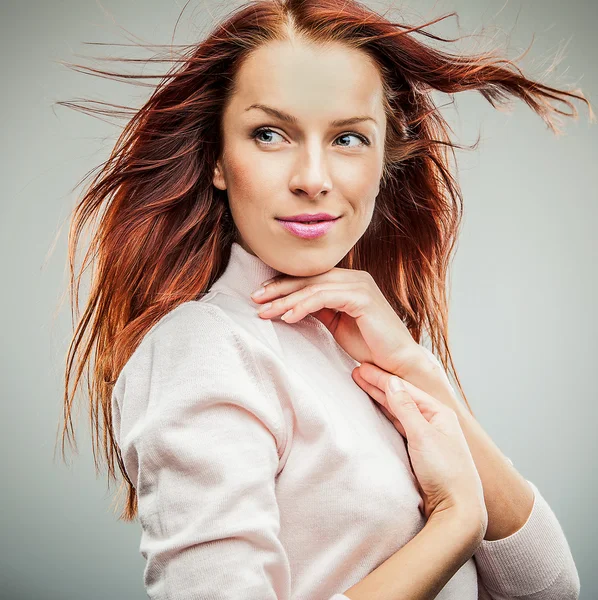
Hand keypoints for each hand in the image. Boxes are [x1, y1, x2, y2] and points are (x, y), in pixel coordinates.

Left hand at [251, 268, 422, 373]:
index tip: (261, 295)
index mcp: (349, 281)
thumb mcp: (337, 323)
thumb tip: (292, 304)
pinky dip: (303, 306)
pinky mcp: (362, 297)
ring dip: (286, 300)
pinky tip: (288, 317)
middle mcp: (355, 278)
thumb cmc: (369, 345)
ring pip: (313, 288)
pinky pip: (324, 298)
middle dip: (278, 289)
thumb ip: (320, 309)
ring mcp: (359, 285)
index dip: (284, 285)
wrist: (396, 361)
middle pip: (308, 279)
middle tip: (254, 298)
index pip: (310, 278)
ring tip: (265, 312)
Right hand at [353, 360, 486, 536]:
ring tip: (363, 385)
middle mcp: (434, 421)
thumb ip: (405, 408)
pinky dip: (386, 414)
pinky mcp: (420, 451)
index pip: (404, 389)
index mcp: (439, 413)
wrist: (457, 509)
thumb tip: (392, 382)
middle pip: (401, 397)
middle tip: (357, 372)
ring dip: (380, 397)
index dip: (381, 378)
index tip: (361, 368)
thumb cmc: (445, 472)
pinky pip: (399, 425)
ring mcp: (427, 436)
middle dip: (378, 384)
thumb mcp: (423, 435)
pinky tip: (379, 408)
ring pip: (399, 410)